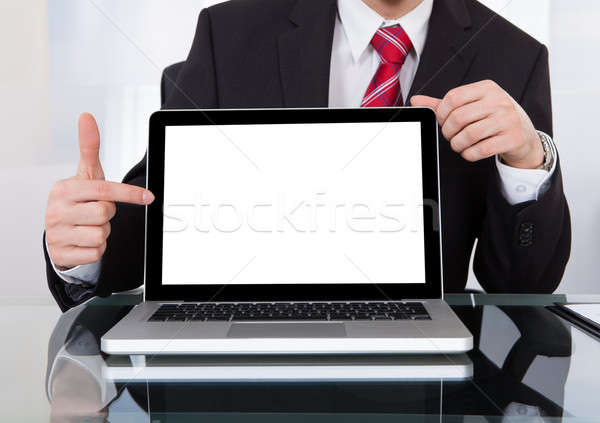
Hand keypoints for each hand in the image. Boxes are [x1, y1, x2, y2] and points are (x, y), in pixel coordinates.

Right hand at [45, 113, 153, 268]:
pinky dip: (97, 249)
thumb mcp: (85, 175)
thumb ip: (89, 147)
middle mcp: (55, 211)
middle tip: (97, 212)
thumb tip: (87, 116)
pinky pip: (96, 252)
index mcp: (63, 190)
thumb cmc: (77, 201)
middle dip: (109, 215)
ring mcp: (56, 234)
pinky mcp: (61, 254)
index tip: (150, 197)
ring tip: (90, 226)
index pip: (104, 190)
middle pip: (105, 214)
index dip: (129, 194)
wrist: (58, 232)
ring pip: (101, 235)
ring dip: (103, 233)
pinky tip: (85, 241)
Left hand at [410, 80, 543, 168]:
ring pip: (468, 135)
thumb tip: (415, 100)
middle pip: (458, 118)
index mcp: (487, 88)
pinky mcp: (513, 138)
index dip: (442, 114)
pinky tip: (470, 152)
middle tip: (450, 136)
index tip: (443, 122)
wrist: (523, 134)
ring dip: (457, 145)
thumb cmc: (493, 118)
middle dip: (448, 132)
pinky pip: (481, 150)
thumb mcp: (472, 105)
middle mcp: (499, 101)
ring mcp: (508, 119)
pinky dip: (469, 154)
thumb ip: (444, 104)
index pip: (453, 98)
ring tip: (459, 145)